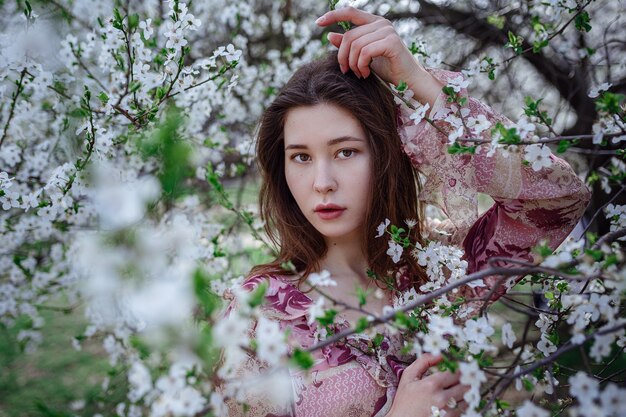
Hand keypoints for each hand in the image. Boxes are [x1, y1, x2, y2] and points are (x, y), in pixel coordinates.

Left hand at [315, 7, 442, 106]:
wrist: (407, 81)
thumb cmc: (387, 69)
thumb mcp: (363, 57)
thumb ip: (349, 45)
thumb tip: (329, 36)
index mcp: (374, 23)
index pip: (350, 12)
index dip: (333, 16)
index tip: (318, 23)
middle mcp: (381, 23)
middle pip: (349, 36)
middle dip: (343, 56)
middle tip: (346, 71)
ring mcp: (387, 31)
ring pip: (355, 45)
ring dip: (353, 64)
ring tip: (359, 74)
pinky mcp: (391, 42)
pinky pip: (365, 52)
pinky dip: (361, 65)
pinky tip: (365, 74)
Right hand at [386, 354, 468, 416]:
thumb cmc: (404, 400)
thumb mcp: (408, 376)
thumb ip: (424, 361)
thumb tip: (440, 354)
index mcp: (431, 384)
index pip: (456, 372)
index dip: (460, 368)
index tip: (459, 366)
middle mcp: (442, 398)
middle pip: (465, 384)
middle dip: (465, 379)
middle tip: (464, 376)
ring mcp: (447, 411)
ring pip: (467, 397)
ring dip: (466, 391)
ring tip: (460, 387)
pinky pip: (465, 409)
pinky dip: (463, 402)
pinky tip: (457, 399)